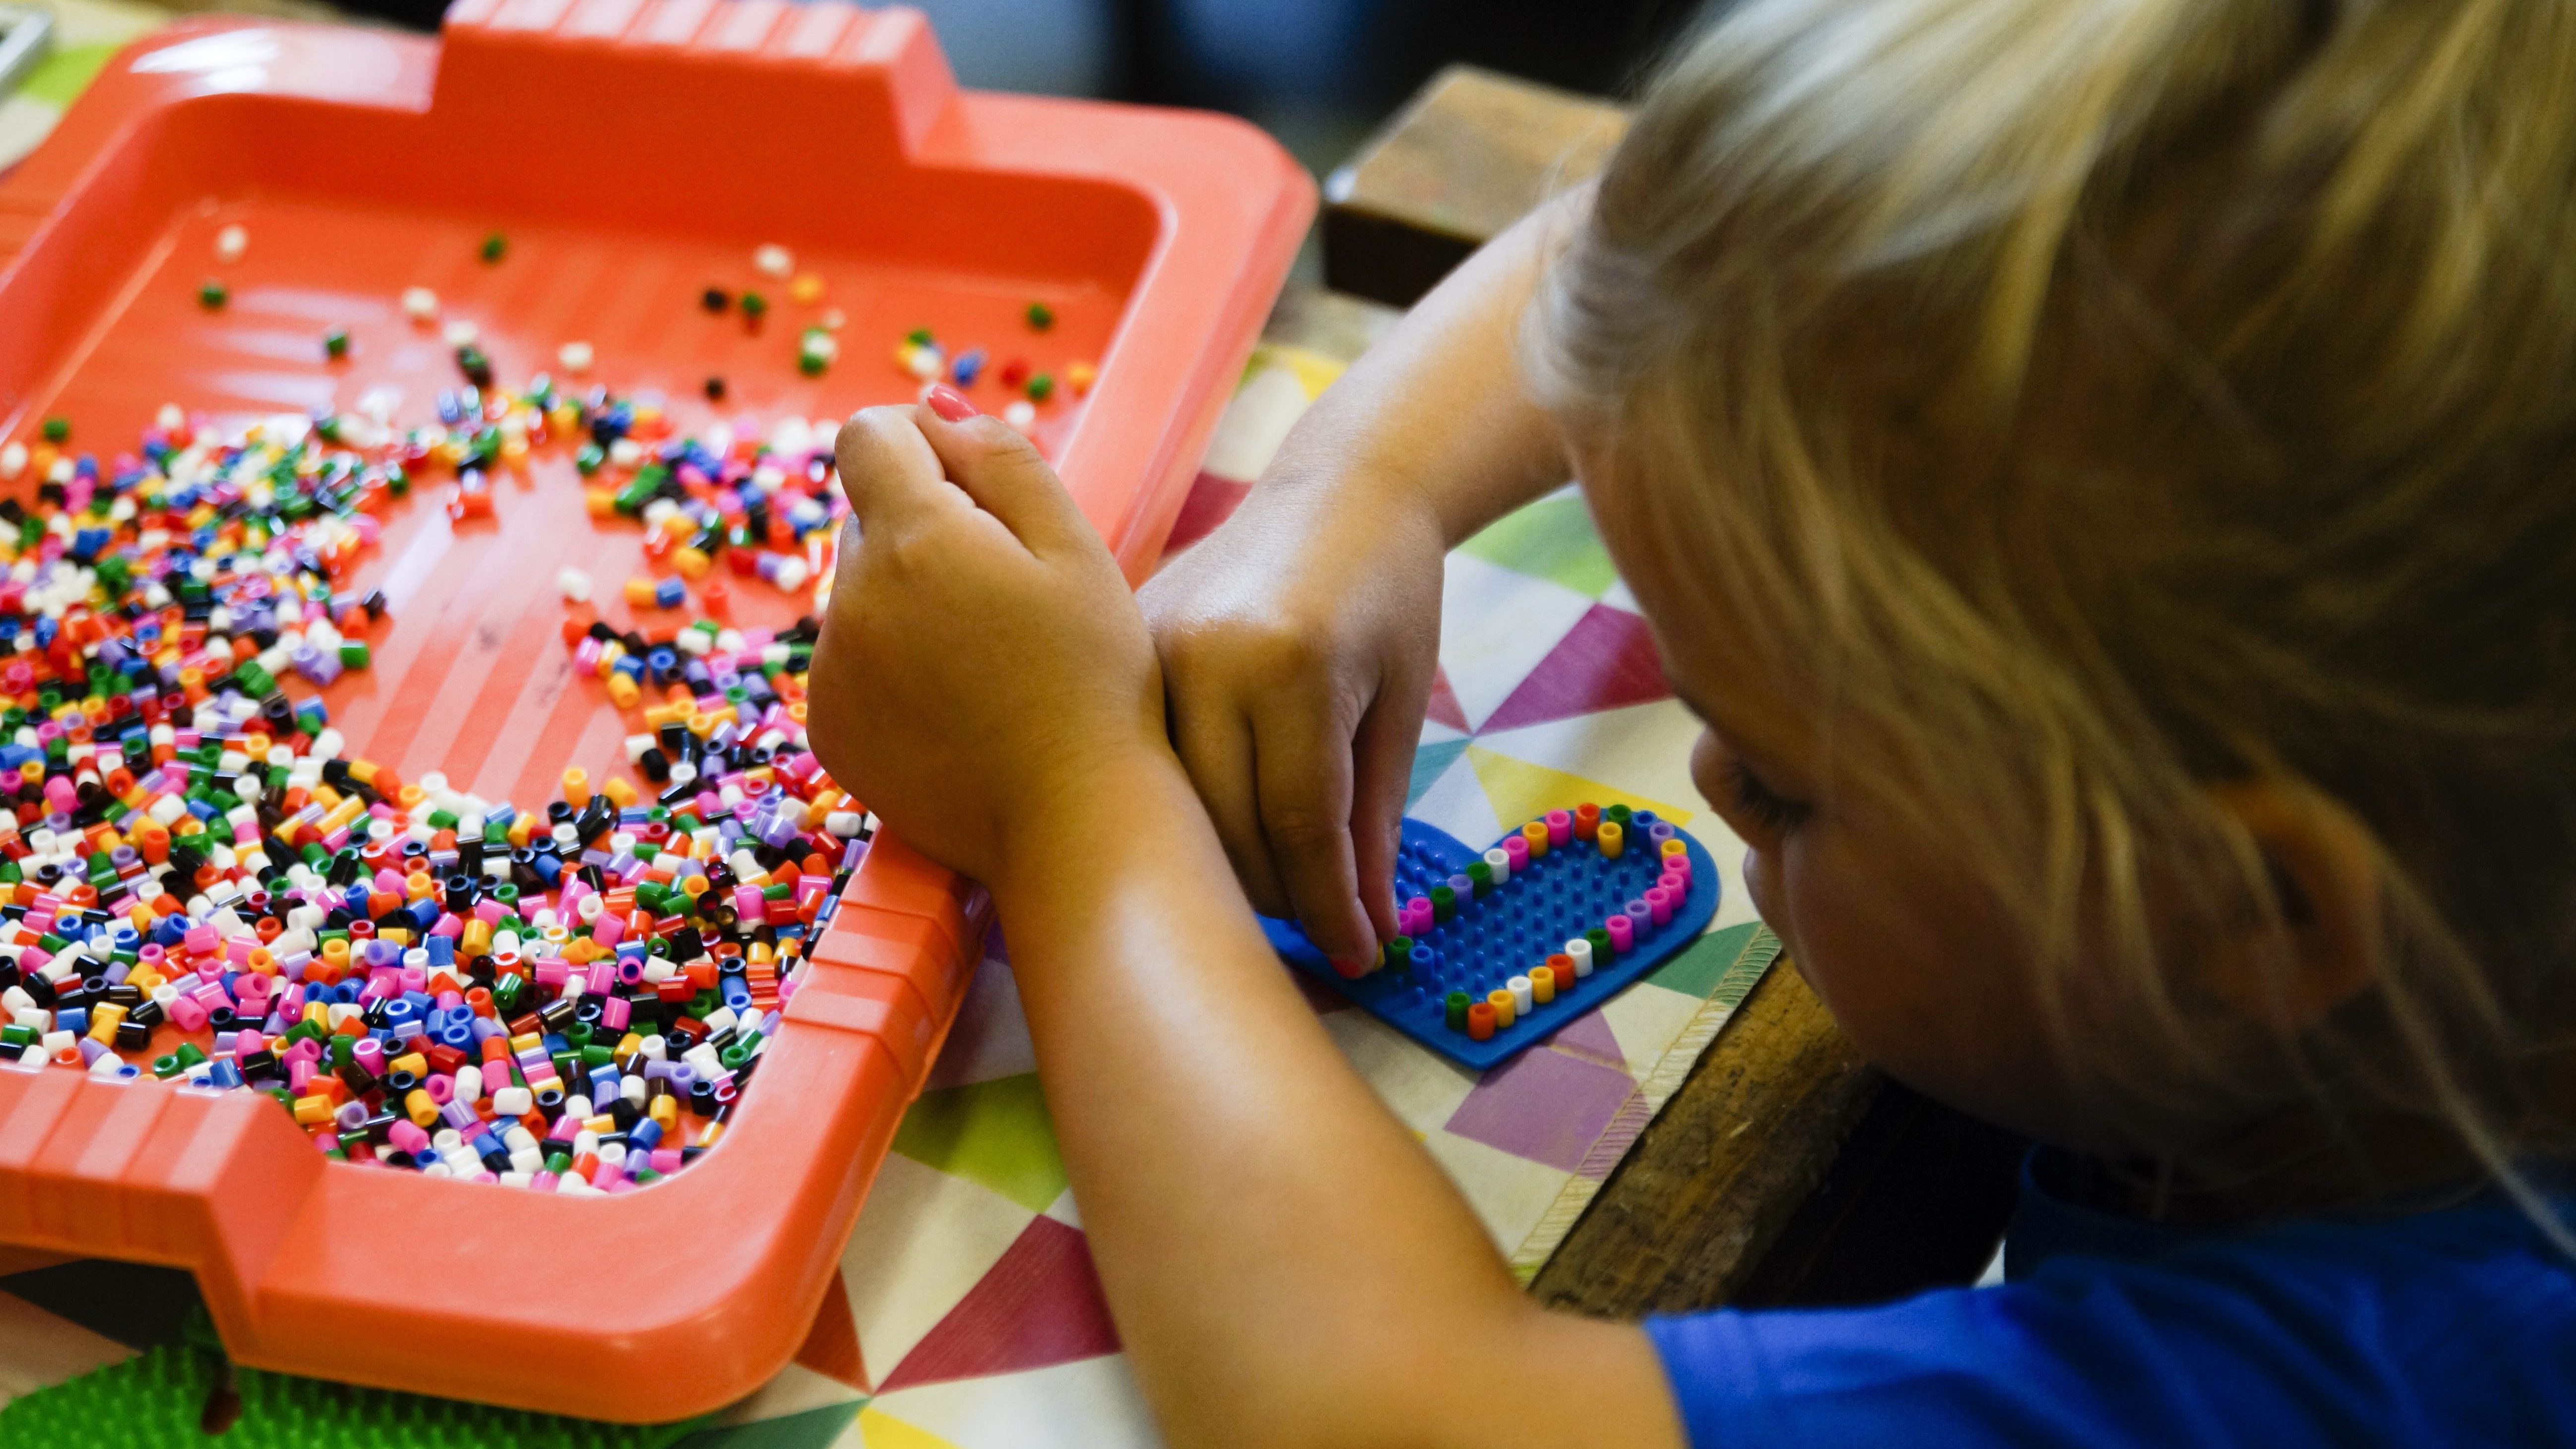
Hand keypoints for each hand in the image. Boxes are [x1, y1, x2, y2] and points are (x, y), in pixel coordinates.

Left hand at [807, 394, 1167, 887]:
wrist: (1077, 822)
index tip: (973, 484)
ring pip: (862, 593)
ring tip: (990, 659)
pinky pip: (852, 662)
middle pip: (870, 518)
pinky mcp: (830, 728)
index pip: (869, 436)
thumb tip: (933, 405)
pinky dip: (894, 667)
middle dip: (928, 530)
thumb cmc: (1096, 678)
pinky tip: (961, 704)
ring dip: (912, 600)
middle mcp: (851, 600)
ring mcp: (832, 670)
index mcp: (914, 539)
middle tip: (1009, 593)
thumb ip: (1001, 457)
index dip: (922, 441)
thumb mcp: (1075, 547)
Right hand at [1138, 471, 1445, 967]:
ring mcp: (1152, 647)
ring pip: (1173, 804)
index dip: (1330, 908)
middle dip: (1278, 898)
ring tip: (1276, 889)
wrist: (1341, 488)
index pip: (1299, 828)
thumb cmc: (1389, 595)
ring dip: (1224, 861)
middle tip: (1320, 932)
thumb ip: (1374, 824)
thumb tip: (1369, 933)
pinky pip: (1144, 754)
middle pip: (1224, 828)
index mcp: (1292, 666)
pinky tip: (1219, 829)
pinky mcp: (1127, 643)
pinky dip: (1183, 803)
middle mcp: (1206, 656)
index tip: (1361, 958)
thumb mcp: (1400, 706)